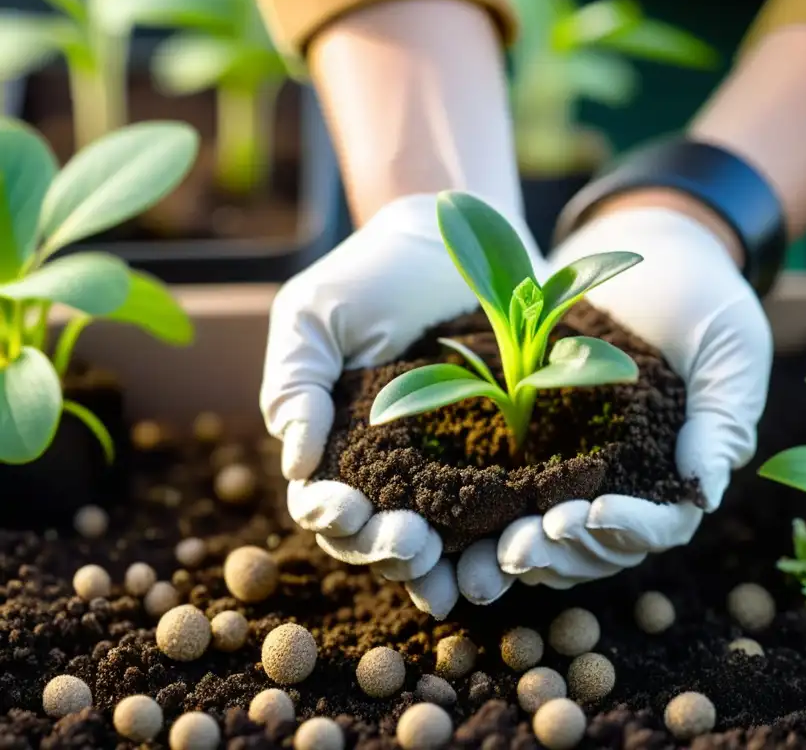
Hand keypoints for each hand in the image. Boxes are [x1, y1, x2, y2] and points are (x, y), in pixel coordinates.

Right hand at [260, 193, 543, 617]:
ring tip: (453, 574)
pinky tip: (506, 554)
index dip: (332, 515)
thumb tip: (293, 461)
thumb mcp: (315, 315)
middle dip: (386, 550)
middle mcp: (392, 470)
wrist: (462, 236)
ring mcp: (452, 469)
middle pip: (379, 536)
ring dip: (439, 567)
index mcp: (338, 446)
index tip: (345, 509)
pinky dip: (498, 542)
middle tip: (409, 543)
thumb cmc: (374, 273)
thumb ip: (294, 383)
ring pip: (438, 541)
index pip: (325, 503)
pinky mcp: (508, 459)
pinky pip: (501, 512)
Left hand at [494, 206, 772, 586]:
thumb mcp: (728, 350)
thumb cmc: (701, 299)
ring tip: (495, 546)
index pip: (662, 525)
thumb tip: (705, 493)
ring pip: (558, 537)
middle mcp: (631, 485)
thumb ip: (722, 420)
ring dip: (529, 550)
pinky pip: (517, 496)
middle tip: (523, 544)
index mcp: (679, 473)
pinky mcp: (537, 446)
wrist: (647, 252)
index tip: (595, 511)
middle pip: (602, 547)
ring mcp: (581, 469)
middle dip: (566, 551)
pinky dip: (496, 517)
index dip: (629, 528)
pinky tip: (468, 521)